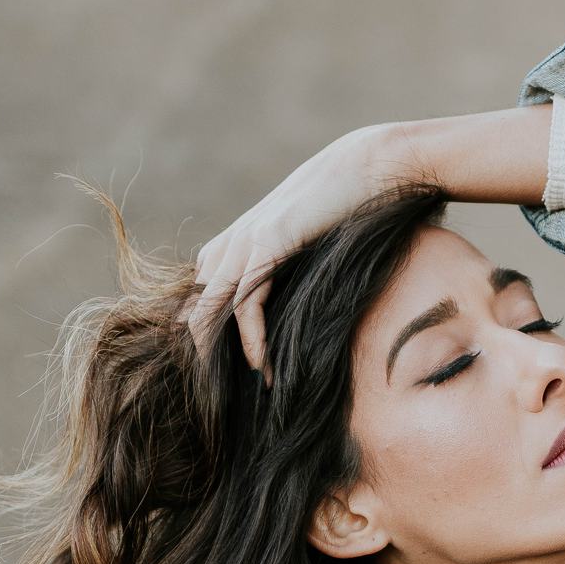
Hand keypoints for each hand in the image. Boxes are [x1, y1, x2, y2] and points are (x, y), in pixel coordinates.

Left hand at [182, 122, 409, 379]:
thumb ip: (285, 273)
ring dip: (217, 356)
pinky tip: (260, 366)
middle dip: (199, 355)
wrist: (372, 165)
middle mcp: (230, 243)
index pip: (197, 300)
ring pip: (209, 309)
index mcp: (235, 243)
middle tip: (212, 398)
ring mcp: (245, 241)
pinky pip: (246, 303)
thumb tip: (289, 314)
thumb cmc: (348, 208)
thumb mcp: (306, 246)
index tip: (215, 380)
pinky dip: (250, 339)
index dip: (200, 340)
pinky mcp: (267, 243)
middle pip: (193, 309)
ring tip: (229, 394)